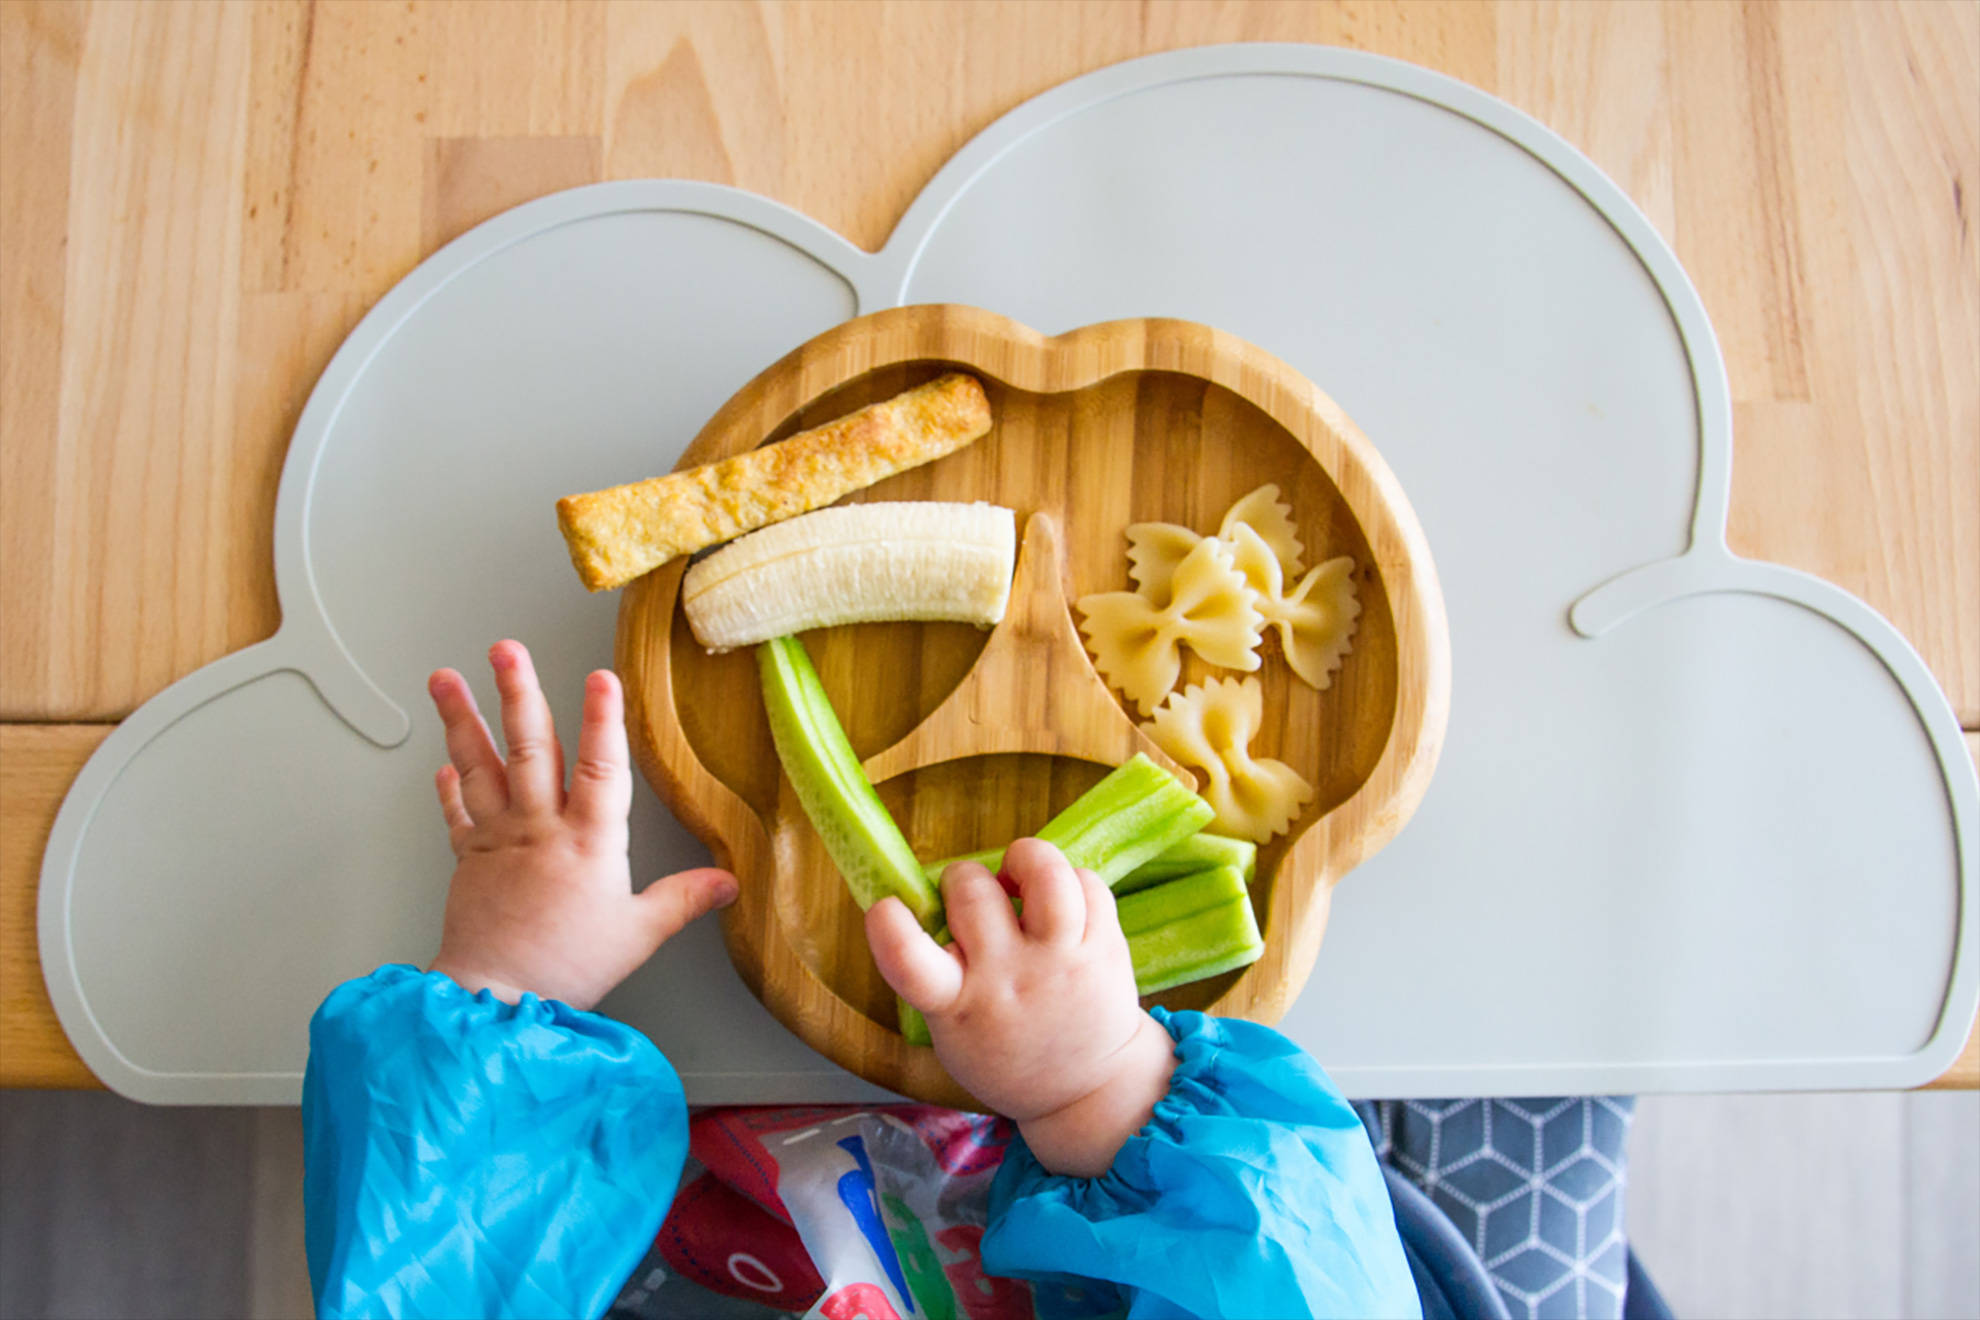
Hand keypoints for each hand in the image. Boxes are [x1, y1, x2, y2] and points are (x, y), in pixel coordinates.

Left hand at [424, 639, 736, 1009]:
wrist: (495, 999)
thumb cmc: (567, 968)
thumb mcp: (638, 935)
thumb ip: (682, 900)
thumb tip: (728, 881)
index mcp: (589, 842)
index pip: (601, 768)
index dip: (604, 720)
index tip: (601, 677)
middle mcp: (540, 829)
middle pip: (530, 748)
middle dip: (518, 693)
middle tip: (506, 650)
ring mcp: (498, 839)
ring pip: (481, 767)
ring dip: (462, 719)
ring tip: (446, 678)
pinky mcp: (468, 859)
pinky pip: (457, 811)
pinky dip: (449, 783)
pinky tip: (444, 758)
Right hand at [866, 838, 1176, 1177]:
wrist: (1088, 1089)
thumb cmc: (1003, 1049)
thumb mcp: (950, 1029)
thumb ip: (935, 971)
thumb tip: (930, 895)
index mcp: (956, 1004)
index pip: (910, 961)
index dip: (889, 926)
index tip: (885, 908)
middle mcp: (1009, 978)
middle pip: (973, 891)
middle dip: (963, 878)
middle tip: (973, 898)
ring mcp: (1062, 961)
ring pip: (1046, 873)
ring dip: (1025, 858)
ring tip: (1021, 877)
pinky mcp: (1105, 947)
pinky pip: (1089, 882)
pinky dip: (1070, 880)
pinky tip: (1060, 902)